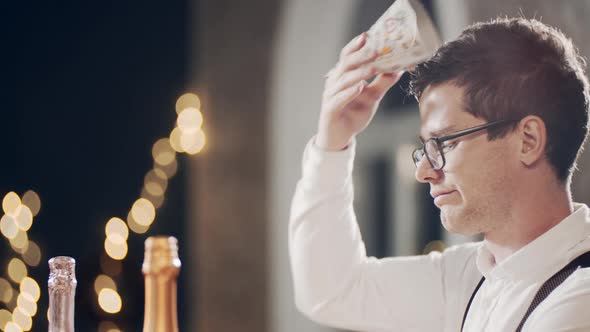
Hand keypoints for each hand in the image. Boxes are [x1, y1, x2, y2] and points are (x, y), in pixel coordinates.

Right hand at [316, 32, 403, 150]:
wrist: (339, 137)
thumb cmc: (352, 114)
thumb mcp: (372, 97)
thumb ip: (383, 83)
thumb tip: (399, 69)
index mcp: (342, 76)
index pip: (347, 56)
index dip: (356, 45)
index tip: (368, 35)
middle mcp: (334, 83)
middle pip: (345, 64)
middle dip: (360, 55)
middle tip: (375, 49)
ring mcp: (330, 96)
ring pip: (343, 80)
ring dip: (358, 72)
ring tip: (372, 67)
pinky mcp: (329, 110)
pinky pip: (339, 99)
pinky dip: (349, 92)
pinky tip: (359, 87)